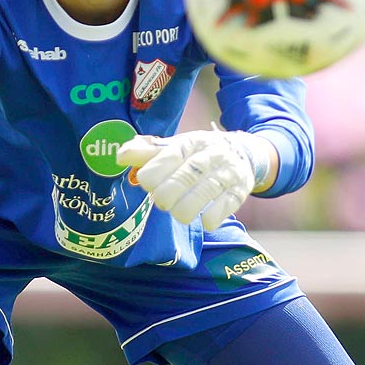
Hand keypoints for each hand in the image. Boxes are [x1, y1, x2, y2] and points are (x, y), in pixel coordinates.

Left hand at [117, 130, 259, 231]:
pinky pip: (228, 204)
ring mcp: (227, 172)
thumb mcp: (176, 147)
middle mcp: (210, 154)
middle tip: (161, 203)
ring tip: (180, 214)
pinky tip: (205, 221)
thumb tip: (120, 156)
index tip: (145, 183)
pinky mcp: (240, 190)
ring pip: (207, 190)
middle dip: (169, 193)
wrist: (244, 153)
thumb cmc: (198, 154)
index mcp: (190, 142)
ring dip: (188, 207)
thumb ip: (148, 152)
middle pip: (188, 174)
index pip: (171, 155)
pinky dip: (214, 216)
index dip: (154, 171)